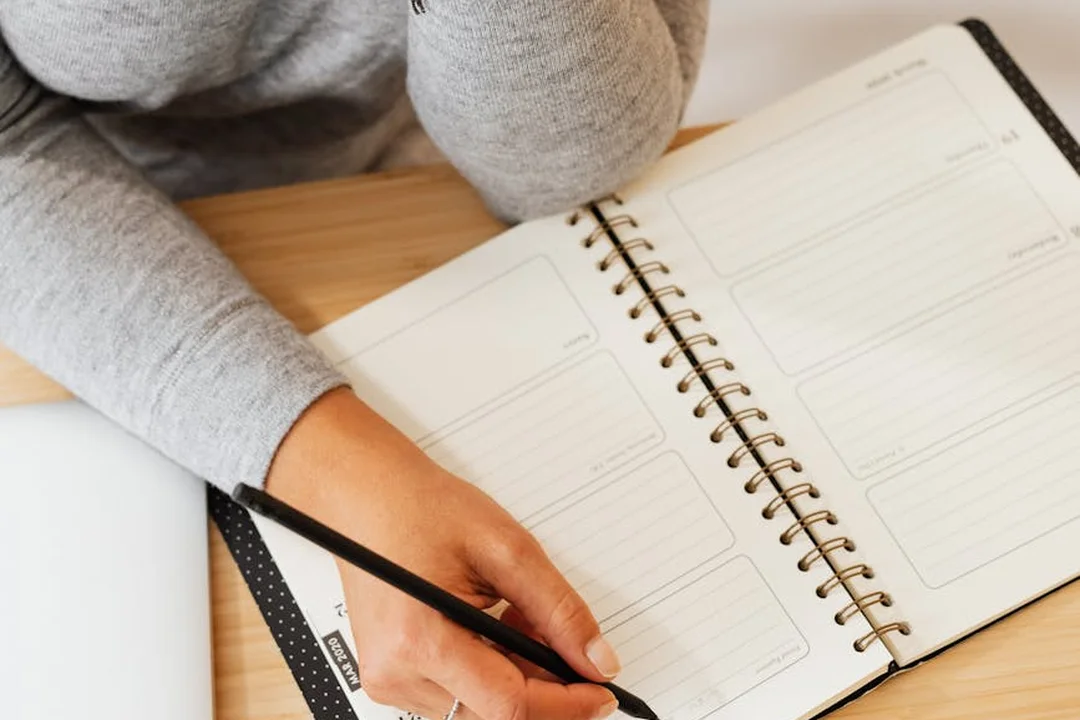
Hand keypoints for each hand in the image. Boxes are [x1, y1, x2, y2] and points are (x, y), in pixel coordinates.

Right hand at [267, 388, 620, 719]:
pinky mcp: (391, 676)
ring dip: (517, 679)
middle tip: (568, 647)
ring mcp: (389, 679)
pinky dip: (490, 673)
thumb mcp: (507, 548)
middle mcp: (396, 672)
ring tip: (520, 620)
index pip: (510, 706)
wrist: (367, 495)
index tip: (601, 693)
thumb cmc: (421, 508)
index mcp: (421, 640)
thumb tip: (596, 660)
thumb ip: (559, 610)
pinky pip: (457, 696)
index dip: (567, 704)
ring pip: (479, 710)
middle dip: (545, 689)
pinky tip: (496, 630)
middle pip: (495, 716)